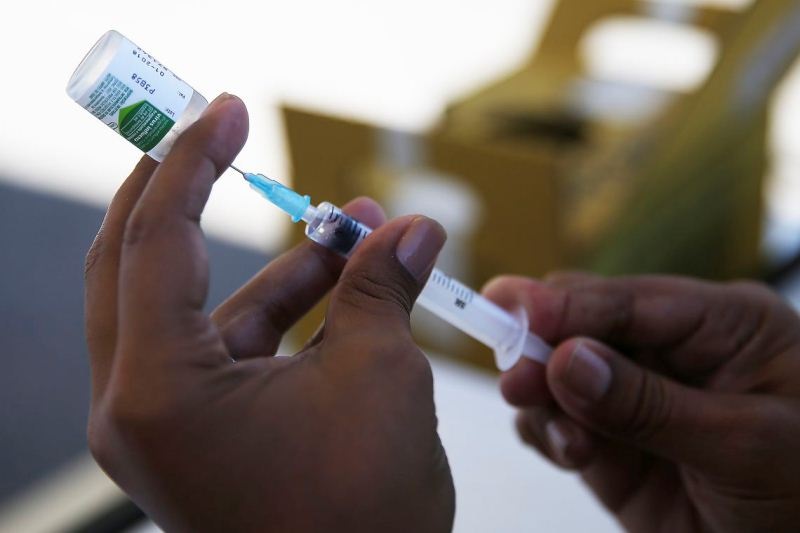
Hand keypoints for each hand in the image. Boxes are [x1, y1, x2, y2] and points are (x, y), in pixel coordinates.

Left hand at [84, 94, 453, 531]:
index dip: (194, 162)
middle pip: (141, 266)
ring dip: (280, 264)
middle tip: (225, 138)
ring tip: (357, 226)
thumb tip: (411, 227)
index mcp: (158, 391)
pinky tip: (349, 281)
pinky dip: (287, 312)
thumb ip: (384, 285)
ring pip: (205, 310)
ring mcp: (168, 426)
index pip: (157, 240)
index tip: (225, 111)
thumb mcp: (379, 375)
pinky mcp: (202, 437)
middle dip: (190, 196)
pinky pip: (233, 349)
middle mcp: (141, 408)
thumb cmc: (364, 516)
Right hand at [483, 273, 799, 531]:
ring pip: (560, 371)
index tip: (514, 309)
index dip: (569, 304)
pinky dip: (546, 431)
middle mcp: (676, 350)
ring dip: (544, 397)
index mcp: (727, 324)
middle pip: (586, 322)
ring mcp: (638, 395)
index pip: (634, 299)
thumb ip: (651, 404)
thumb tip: (566, 361)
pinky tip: (569, 453)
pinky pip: (557, 420)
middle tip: (516, 375)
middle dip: (545, 345)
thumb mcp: (743, 446)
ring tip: (564, 440)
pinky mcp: (611, 440)